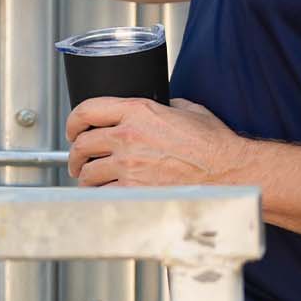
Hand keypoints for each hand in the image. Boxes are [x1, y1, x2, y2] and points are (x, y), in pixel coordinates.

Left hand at [64, 97, 252, 186]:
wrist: (228, 173)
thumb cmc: (214, 145)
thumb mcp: (187, 110)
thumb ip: (165, 105)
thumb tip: (159, 107)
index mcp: (137, 111)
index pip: (87, 109)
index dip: (73, 121)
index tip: (73, 129)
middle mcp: (128, 136)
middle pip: (82, 143)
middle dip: (76, 153)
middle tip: (79, 160)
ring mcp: (129, 165)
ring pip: (88, 172)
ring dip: (86, 177)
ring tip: (90, 180)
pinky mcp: (134, 191)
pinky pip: (102, 194)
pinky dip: (100, 195)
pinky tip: (105, 194)